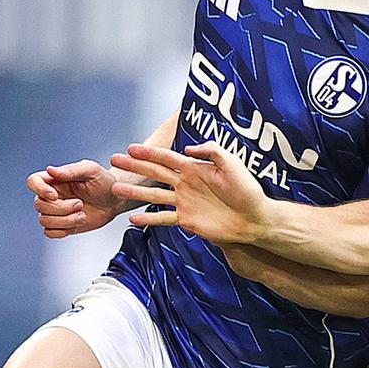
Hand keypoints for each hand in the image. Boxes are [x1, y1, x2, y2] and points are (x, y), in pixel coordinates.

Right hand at [29, 160, 125, 238]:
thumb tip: (50, 170)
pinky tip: (77, 222)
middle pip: (38, 204)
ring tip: (82, 215)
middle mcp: (52, 195)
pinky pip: (50, 232)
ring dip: (65, 220)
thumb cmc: (104, 182)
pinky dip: (62, 230)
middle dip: (60, 208)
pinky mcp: (62, 225)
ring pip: (44, 220)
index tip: (55, 195)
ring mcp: (56, 211)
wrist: (115, 201)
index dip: (39, 190)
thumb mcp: (91, 170)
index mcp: (56, 179)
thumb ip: (71, 170)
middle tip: (80, 204)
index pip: (33, 181)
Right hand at [109, 142, 269, 243]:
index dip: (148, 152)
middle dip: (134, 166)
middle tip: (114, 160)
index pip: (166, 158)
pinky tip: (132, 219)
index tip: (130, 148)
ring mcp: (184, 201)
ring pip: (153, 195)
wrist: (254, 218)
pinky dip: (148, 219)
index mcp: (194, 168)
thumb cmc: (247, 189)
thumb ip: (211, 151)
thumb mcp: (231, 163)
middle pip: (154, 173)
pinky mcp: (186, 219)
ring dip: (134, 191)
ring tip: (117, 188)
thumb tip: (188, 149)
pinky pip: (163, 218)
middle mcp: (185, 183)